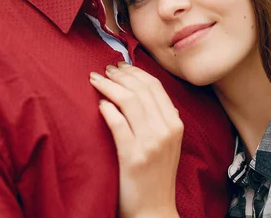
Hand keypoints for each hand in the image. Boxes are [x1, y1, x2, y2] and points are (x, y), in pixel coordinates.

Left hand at [90, 62, 182, 217]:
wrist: (154, 210)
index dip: (135, 72)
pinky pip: (117, 124)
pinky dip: (107, 109)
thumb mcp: (167, 142)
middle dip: (120, 75)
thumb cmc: (156, 174)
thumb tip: (138, 88)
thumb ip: (159, 117)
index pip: (155, 87)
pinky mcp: (133, 157)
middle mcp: (166, 130)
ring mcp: (151, 143)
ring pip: (129, 102)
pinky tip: (99, 104)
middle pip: (141, 90)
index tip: (120, 66)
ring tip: (95, 80)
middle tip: (104, 69)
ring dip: (109, 86)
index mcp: (175, 124)